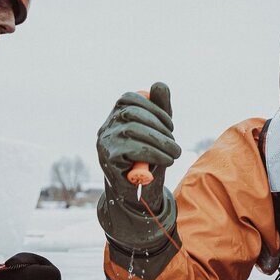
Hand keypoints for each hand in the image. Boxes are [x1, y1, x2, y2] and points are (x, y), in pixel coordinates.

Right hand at [96, 82, 181, 210]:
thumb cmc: (148, 160)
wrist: (139, 194)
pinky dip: (154, 153)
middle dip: (159, 127)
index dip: (154, 108)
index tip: (171, 126)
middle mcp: (105, 127)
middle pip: (131, 114)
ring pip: (133, 130)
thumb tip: (159, 84)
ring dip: (161, 142)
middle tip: (175, 145)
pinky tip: (166, 160)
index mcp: (114, 117)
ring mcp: (103, 143)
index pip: (129, 99)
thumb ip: (160, 109)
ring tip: (175, 154)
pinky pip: (132, 149)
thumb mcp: (158, 133)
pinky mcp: (107, 158)